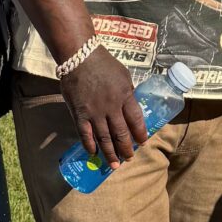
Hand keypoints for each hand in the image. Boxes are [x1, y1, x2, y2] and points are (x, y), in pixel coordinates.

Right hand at [59, 45, 147, 167]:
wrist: (80, 57)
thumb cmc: (104, 63)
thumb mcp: (124, 76)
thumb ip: (128, 92)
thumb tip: (131, 105)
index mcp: (125, 96)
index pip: (136, 121)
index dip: (140, 134)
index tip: (142, 142)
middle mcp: (111, 108)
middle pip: (121, 134)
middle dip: (126, 149)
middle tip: (129, 158)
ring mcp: (95, 113)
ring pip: (105, 138)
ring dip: (110, 153)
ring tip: (114, 165)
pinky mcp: (80, 114)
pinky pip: (85, 134)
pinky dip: (90, 145)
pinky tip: (94, 153)